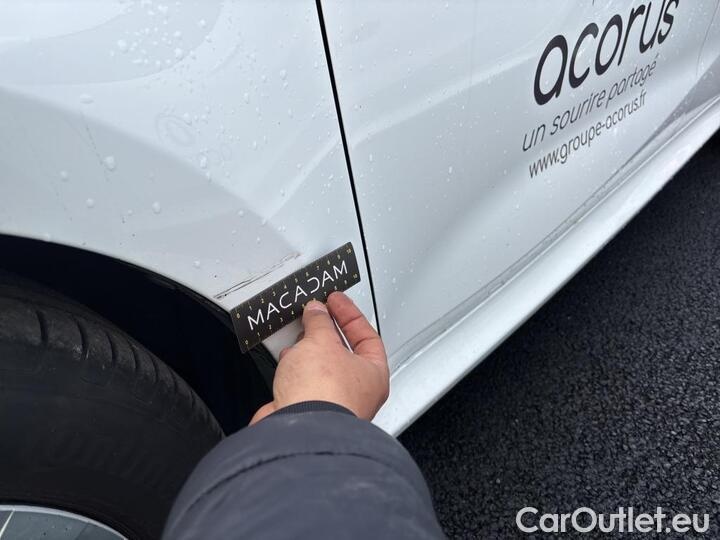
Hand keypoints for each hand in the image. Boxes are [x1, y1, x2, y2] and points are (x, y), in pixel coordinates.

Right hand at [250, 291, 388, 423]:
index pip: (367, 336)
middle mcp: (358, 394)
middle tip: (315, 315)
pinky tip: (287, 362)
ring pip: (322, 370)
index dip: (350, 314)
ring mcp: (333, 405)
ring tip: (299, 337)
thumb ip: (320, 322)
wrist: (299, 429)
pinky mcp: (309, 412)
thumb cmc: (325, 394)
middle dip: (328, 332)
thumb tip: (317, 312)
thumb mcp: (322, 341)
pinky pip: (304, 384)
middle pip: (345, 353)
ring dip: (309, 352)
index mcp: (374, 374)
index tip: (335, 300)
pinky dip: (295, 371)